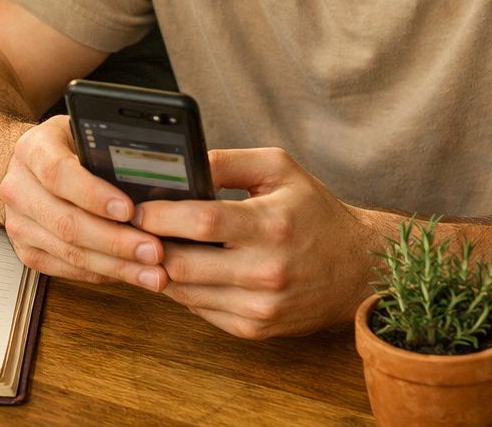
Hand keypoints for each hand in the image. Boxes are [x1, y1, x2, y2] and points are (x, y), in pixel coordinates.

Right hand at [0, 115, 166, 288]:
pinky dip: (103, 273)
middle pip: (66, 222)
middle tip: (153, 250)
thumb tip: (154, 171)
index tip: (129, 210)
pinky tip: (131, 273)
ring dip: (116, 265)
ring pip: (69, 252)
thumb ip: (108, 148)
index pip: (58, 173)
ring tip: (152, 272)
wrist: (32, 166)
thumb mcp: (85, 133)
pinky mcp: (26, 250)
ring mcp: (18, 224)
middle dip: (115, 241)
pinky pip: (67, 269)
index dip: (94, 195)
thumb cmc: (68, 147)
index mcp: (32, 150)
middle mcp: (18, 189)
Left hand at [133, 148, 379, 338]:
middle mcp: (266, 270)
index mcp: (271, 224)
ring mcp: (260, 306)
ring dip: (161, 270)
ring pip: (185, 292)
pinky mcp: (256, 329)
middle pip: (182, 264)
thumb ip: (226, 162)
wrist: (358, 268)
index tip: (136, 207)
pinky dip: (185, 291)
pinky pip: (201, 311)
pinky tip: (184, 270)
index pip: (200, 222)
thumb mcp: (278, 170)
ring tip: (152, 248)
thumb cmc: (314, 212)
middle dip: (150, 246)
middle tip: (134, 230)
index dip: (159, 215)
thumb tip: (179, 167)